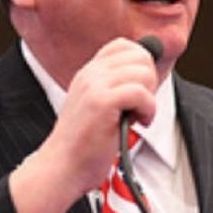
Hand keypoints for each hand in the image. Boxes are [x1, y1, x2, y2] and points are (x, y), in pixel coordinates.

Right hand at [9, 37, 158, 212]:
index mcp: (89, 73)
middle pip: (140, 55)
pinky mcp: (101, 103)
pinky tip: (138, 123)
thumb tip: (148, 75)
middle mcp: (90, 74)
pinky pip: (140, 93)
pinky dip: (148, 109)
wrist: (62, 167)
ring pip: (143, 72)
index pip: (125, 46)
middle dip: (150, 81)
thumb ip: (116, 88)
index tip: (139, 91)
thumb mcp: (99, 106)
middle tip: (139, 106)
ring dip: (149, 98)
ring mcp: (94, 86)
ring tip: (137, 116)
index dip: (141, 66)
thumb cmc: (84, 145)